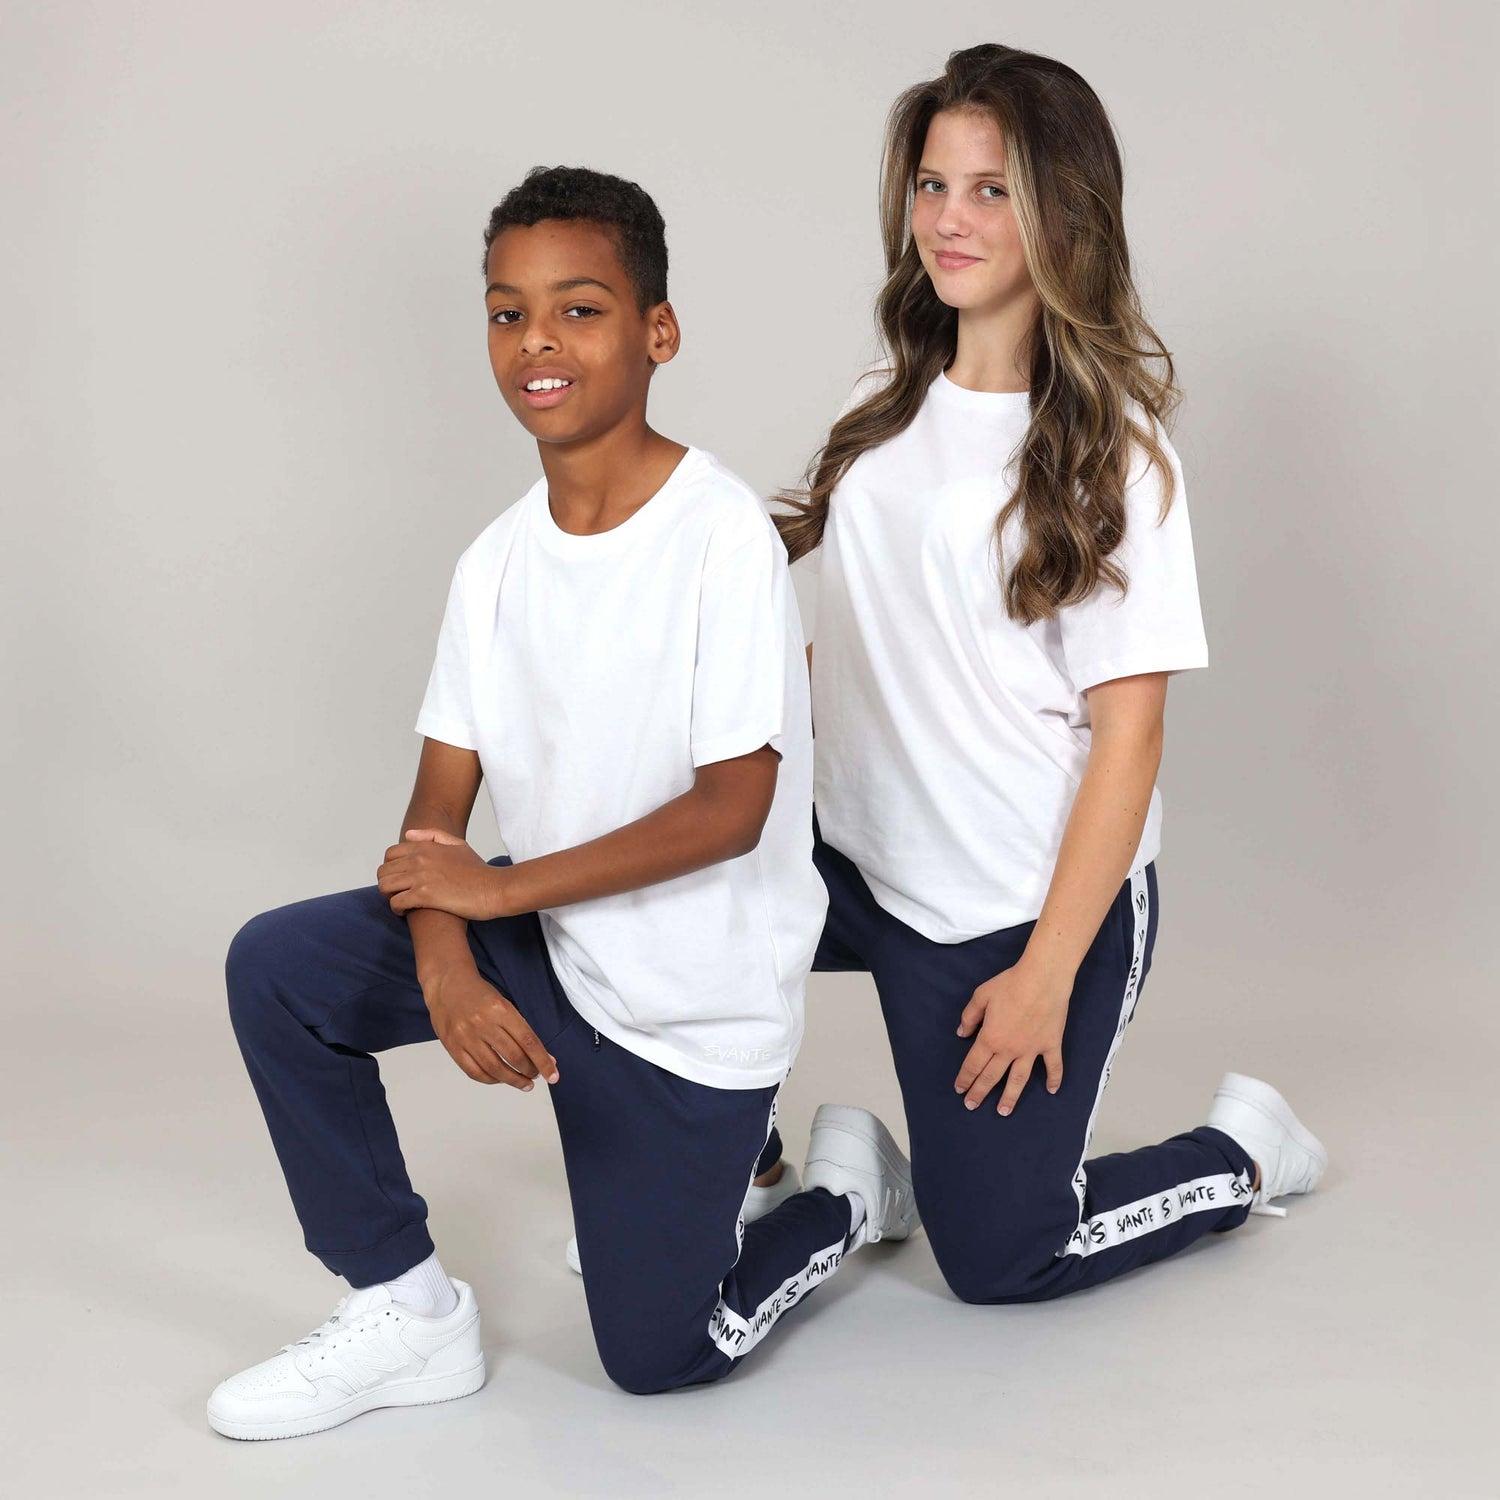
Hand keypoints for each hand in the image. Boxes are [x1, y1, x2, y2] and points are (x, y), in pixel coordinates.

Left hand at [377, 828, 511, 919]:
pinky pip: (396, 902)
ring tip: (401, 903)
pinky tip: (406, 913)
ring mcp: (421, 877)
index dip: (390, 869)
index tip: (399, 879)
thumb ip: (433, 835)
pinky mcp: (425, 896)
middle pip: (383, 871)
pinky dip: (397, 910)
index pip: (390, 854)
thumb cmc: (479, 871)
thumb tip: (408, 834)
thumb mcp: (459, 845)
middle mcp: (420, 859)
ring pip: (385, 886)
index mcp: (426, 847)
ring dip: (389, 897)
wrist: (494, 889)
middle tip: (398, 894)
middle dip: (387, 884)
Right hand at [423, 964, 558, 1088]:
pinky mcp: (453, 1047)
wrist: (447, 984)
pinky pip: (475, 1072)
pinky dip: (491, 1080)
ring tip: (524, 1083)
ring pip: (495, 1069)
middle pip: (514, 1057)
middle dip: (530, 1071)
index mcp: (501, 1010)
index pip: (528, 1041)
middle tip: (536, 1075)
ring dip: (513, 1080)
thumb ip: (520, 1029)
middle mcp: (484, 1024)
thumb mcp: (504, 1003)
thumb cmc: (479, 993)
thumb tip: (543, 1056)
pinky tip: (500, 1079)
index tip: (553, 1075)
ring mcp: (466, 1037)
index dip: (543, 1061)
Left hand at [954, 957, 1072, 1113]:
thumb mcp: (981, 996)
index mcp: (990, 1038)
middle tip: (971, 1105)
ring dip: (1010, 1097)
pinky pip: (1053, 1066)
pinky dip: (1054, 1079)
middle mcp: (1010, 1049)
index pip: (973, 1064)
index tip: (959, 1089)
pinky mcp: (1051, 1045)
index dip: (965, 1078)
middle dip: (980, 1092)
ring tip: (1004, 1111)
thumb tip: (961, 1033)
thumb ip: (969, 1016)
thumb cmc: (1009, 984)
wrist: (1042, 979)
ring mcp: (1032, 1050)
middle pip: (992, 1076)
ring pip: (1019, 1079)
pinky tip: (1052, 1091)